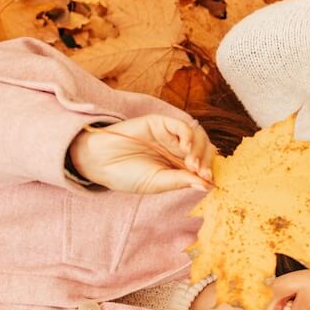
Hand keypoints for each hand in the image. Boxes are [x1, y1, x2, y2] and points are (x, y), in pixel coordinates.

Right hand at [68, 114, 214, 192]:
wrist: (99, 162)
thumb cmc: (126, 175)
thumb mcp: (157, 183)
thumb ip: (181, 181)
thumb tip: (208, 186)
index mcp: (179, 166)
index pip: (204, 166)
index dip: (209, 172)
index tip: (208, 181)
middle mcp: (177, 150)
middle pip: (204, 151)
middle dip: (206, 162)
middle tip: (200, 172)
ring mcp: (170, 136)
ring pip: (197, 137)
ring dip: (199, 150)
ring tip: (190, 163)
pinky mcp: (160, 124)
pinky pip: (181, 126)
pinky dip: (188, 135)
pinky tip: (184, 147)